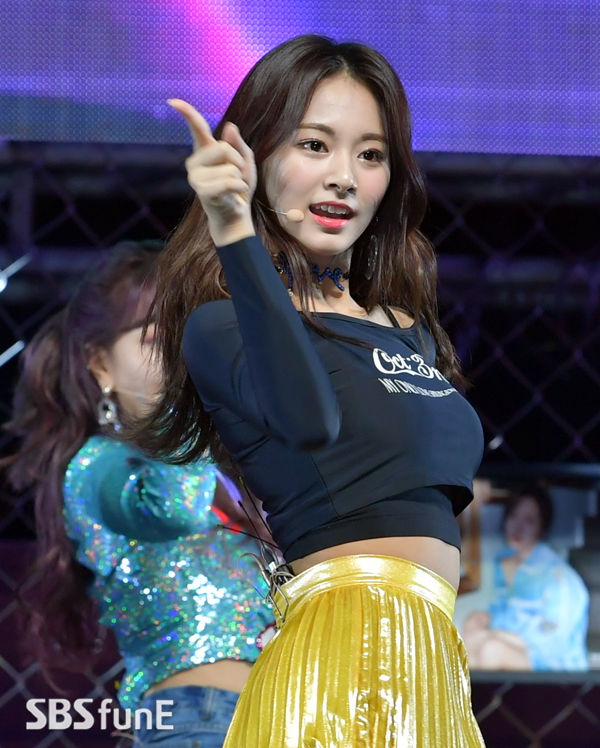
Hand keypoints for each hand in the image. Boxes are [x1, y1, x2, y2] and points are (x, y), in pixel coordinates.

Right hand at [168, 98, 256, 245]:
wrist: (235, 216)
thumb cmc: (238, 187)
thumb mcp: (245, 162)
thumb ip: (239, 144)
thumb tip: (230, 126)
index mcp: (205, 150)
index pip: (197, 127)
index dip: (187, 113)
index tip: (172, 101)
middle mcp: (195, 161)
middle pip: (225, 148)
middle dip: (238, 162)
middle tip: (236, 176)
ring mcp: (195, 177)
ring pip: (230, 167)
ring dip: (239, 179)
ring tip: (233, 189)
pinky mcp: (202, 191)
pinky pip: (230, 182)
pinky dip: (239, 188)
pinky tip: (234, 197)